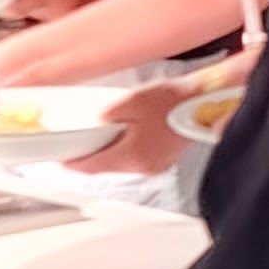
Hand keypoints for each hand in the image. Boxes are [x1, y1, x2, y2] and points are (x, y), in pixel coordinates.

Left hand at [60, 82, 198, 179]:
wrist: (206, 102)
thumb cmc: (175, 102)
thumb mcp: (132, 102)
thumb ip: (108, 115)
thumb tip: (98, 122)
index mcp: (131, 156)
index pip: (92, 167)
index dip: (73, 163)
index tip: (62, 161)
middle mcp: (143, 166)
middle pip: (107, 167)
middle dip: (92, 157)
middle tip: (79, 146)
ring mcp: (156, 165)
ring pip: (122, 163)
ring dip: (111, 152)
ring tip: (103, 136)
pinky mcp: (165, 159)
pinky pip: (137, 159)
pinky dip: (127, 150)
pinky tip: (128, 135)